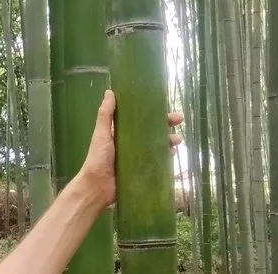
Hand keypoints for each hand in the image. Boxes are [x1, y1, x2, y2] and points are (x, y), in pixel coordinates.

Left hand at [74, 89, 182, 209]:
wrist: (98, 186)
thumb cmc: (98, 158)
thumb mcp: (101, 134)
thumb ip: (105, 114)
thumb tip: (110, 92)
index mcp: (122, 132)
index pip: (141, 118)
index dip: (154, 112)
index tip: (166, 105)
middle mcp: (132, 142)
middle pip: (153, 130)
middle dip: (167, 124)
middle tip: (179, 119)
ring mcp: (139, 156)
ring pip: (159, 144)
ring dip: (170, 140)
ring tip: (177, 140)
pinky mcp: (143, 169)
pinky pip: (158, 161)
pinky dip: (167, 156)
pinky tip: (173, 153)